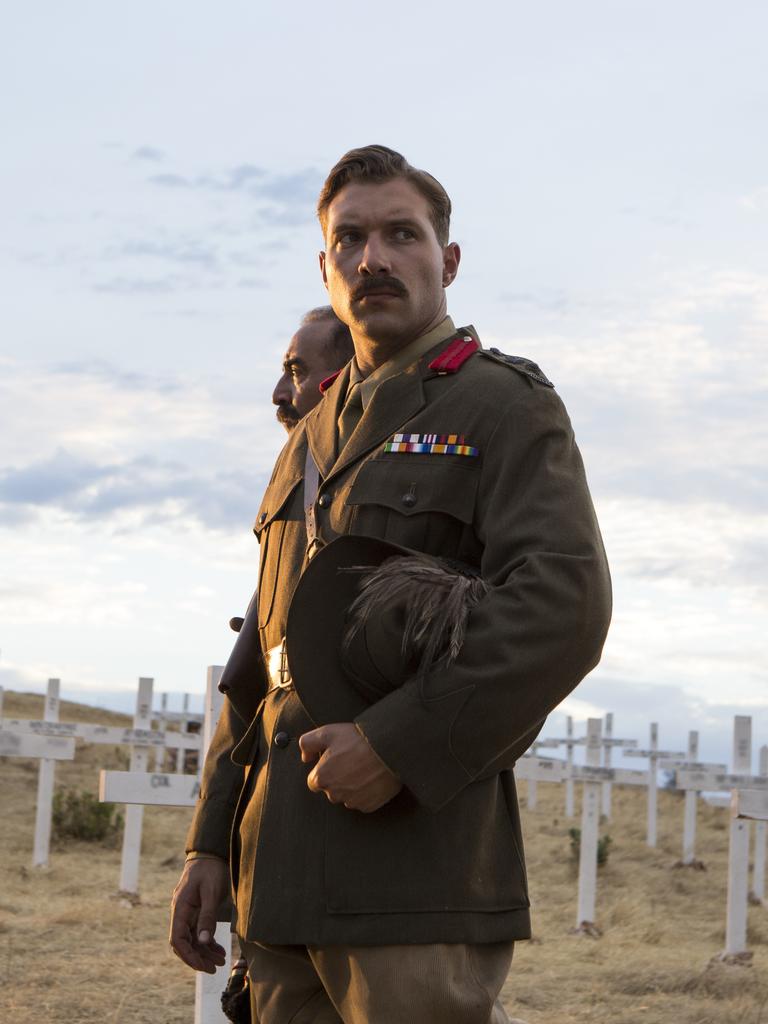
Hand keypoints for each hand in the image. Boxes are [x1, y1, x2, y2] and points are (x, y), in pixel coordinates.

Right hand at [169, 857, 228, 972]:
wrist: (211, 853)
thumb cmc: (210, 870)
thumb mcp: (211, 892)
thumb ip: (207, 916)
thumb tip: (204, 941)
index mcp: (180, 908)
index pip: (177, 940)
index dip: (188, 956)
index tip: (203, 966)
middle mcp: (181, 913)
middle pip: (184, 943)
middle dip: (198, 958)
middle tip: (215, 968)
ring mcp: (188, 913)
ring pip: (192, 939)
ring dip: (204, 952)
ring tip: (221, 961)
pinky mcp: (196, 911)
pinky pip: (198, 932)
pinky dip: (207, 942)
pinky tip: (218, 949)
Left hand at [299, 722, 402, 812]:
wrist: (388, 749)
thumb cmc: (357, 739)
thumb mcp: (327, 733)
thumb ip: (307, 743)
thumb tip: (304, 758)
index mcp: (322, 778)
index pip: (314, 781)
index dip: (324, 769)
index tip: (336, 759)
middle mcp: (334, 795)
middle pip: (331, 789)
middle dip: (338, 778)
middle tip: (352, 761)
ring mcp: (353, 802)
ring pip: (347, 796)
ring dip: (352, 786)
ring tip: (364, 767)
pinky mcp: (369, 806)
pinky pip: (363, 801)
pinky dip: (366, 792)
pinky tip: (373, 777)